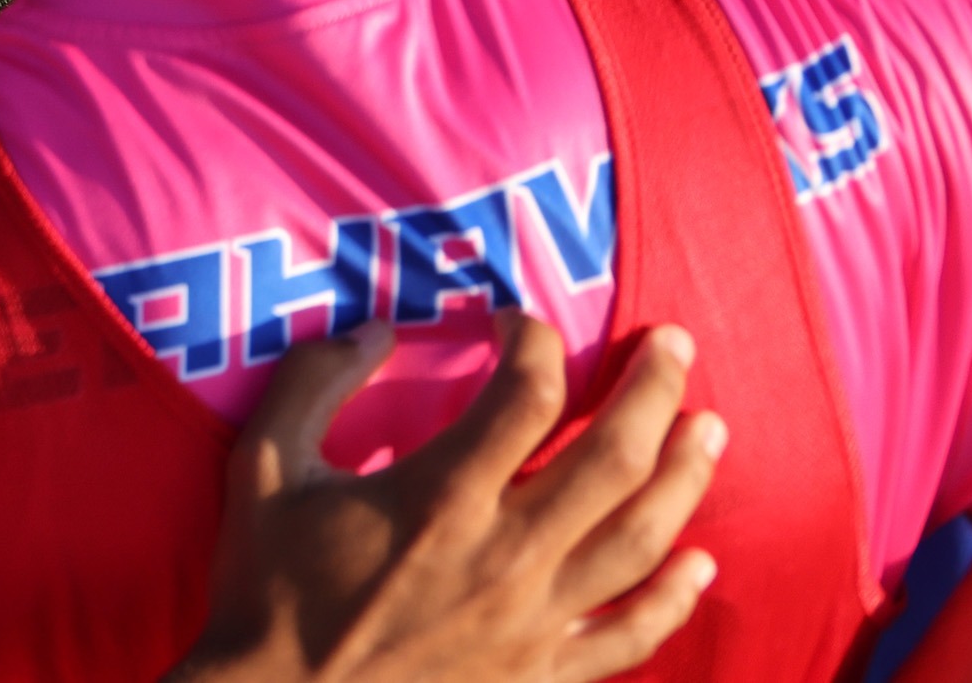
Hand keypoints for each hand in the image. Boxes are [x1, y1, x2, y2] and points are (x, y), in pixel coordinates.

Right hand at [171, 315, 720, 682]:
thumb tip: (376, 329)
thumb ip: (313, 382)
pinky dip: (674, 599)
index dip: (533, 339)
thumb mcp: (262, 466)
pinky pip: (632, 637)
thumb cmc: (267, 586)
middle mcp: (506, 555)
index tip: (514, 323)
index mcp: (440, 496)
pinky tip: (700, 562)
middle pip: (613, 457)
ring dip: (686, 478)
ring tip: (708, 428)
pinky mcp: (541, 674)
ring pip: (641, 539)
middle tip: (673, 344)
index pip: (526, 394)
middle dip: (654, 390)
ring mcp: (534, 621)